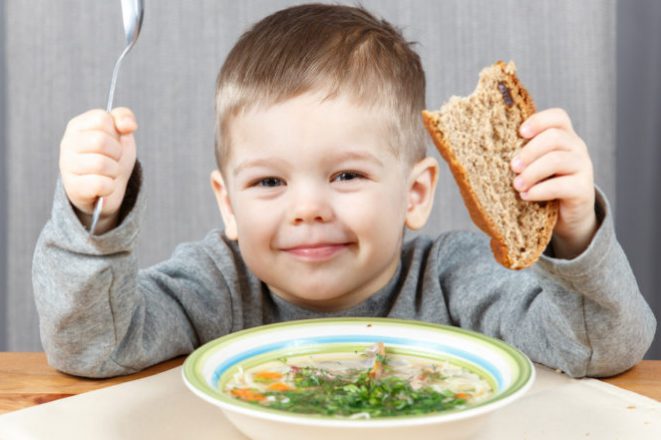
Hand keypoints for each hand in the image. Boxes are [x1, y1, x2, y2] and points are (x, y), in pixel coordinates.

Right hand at [59, 107, 137, 232]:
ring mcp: (67, 166)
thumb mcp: (120, 134)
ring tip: (108, 173)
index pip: (102, 119)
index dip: (116, 132)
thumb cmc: (111, 157)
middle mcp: (67, 144)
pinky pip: (101, 184)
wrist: (105, 189)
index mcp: (77, 126)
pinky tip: (104, 186)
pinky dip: (110, 187)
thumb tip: (128, 125)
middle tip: (113, 159)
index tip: (113, 141)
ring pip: (101, 164)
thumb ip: (123, 117)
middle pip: (101, 141)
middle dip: (116, 152)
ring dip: (114, 170)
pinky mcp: (73, 188)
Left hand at [510, 108, 596, 258]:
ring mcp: (583, 168)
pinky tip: (526, 196)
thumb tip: (480, 148)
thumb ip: (520, 154)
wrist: (566, 217)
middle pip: (554, 137)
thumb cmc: (542, 186)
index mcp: (564, 137)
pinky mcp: (584, 189)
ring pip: (557, 160)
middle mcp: (577, 148)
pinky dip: (540, 190)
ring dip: (532, 172)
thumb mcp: (533, 166)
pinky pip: (561, 185)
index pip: (558, 117)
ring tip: (516, 185)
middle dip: (529, 151)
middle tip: (512, 167)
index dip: (538, 121)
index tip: (520, 133)